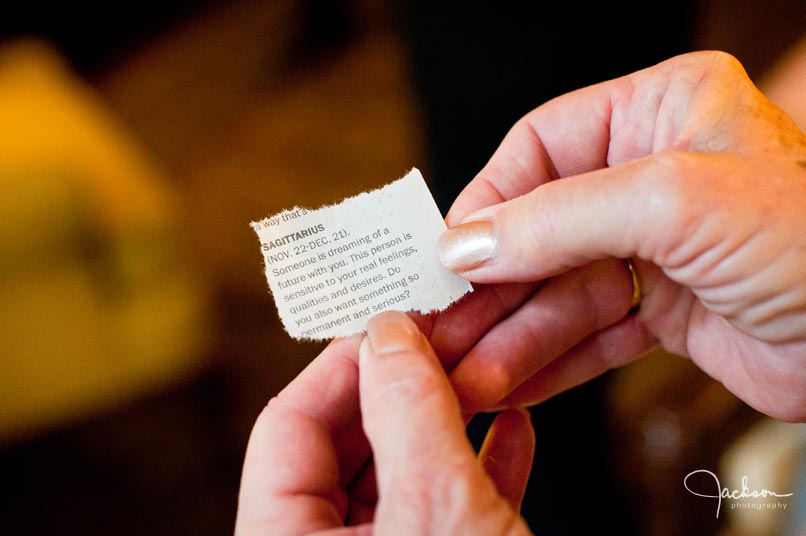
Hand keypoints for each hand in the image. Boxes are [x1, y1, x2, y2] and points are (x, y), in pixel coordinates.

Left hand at [235, 311, 534, 534]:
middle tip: (446, 337)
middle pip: (347, 444)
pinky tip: (512, 428)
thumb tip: (390, 335)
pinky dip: (479, 466)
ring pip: (402, 472)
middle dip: (404, 387)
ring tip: (485, 371)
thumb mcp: (437, 510)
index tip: (392, 322)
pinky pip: (447, 508)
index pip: (288, 426)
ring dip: (448, 420)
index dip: (343, 363)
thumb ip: (408, 415)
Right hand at [436, 50, 805, 421]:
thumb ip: (559, 218)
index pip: (541, 145)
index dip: (490, 197)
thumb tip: (467, 244)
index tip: (450, 248)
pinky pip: (590, 333)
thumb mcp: (676, 200)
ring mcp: (657, 248)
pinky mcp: (666, 312)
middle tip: (443, 321)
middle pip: (541, 226)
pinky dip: (550, 360)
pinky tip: (511, 382)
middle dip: (493, 283)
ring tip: (468, 371)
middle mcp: (653, 176)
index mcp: (659, 113)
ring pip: (560, 289)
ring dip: (512, 334)